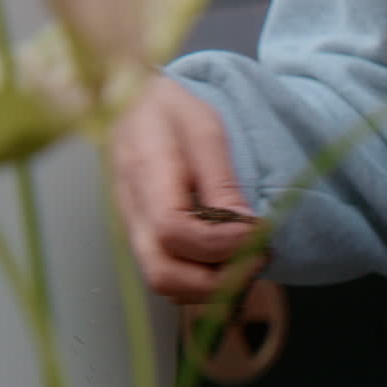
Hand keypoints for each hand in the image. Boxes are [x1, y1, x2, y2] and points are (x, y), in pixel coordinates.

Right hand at [111, 76, 263, 303]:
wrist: (128, 100)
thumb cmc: (170, 110)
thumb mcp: (204, 130)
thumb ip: (221, 181)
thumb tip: (245, 227)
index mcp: (145, 178)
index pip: (174, 232)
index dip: (222, 243)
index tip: (258, 231)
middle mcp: (132, 214)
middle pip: (164, 276)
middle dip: (218, 281)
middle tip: (258, 258)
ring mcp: (133, 231)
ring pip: (167, 285)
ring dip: (213, 286)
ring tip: (249, 258)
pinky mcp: (143, 239)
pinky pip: (171, 275)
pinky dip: (202, 281)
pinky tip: (230, 260)